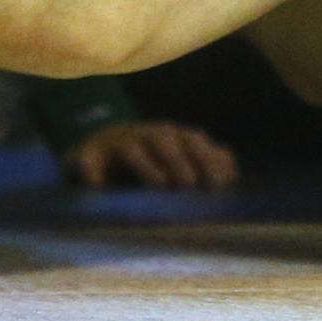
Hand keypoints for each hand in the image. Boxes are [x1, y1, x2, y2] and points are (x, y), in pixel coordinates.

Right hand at [62, 120, 238, 189]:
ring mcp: (118, 142)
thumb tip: (232, 171)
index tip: (219, 183)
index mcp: (172, 136)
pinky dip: (92, 170)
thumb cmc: (149, 160)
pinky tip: (97, 186)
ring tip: (159, 184)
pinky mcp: (90, 154)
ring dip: (147, 166)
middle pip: (166, 141)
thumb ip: (205, 163)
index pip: (193, 142)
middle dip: (180, 160)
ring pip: (132, 149)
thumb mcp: (179, 160)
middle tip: (190, 184)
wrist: (99, 148)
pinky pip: (89, 160)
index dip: (207, 159)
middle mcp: (147, 135)